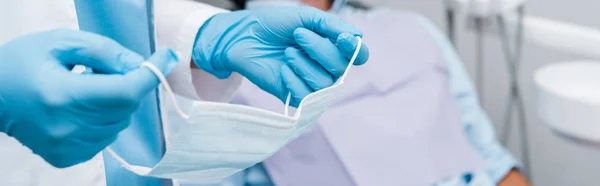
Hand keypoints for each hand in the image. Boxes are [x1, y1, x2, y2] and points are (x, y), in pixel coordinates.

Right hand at [0, 29, 177, 167]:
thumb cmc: (21, 63)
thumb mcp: (60, 42)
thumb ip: (105, 51)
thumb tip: (142, 64)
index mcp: (63, 95)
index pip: (125, 92)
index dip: (150, 75)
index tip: (165, 58)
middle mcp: (67, 127)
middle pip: (126, 107)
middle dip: (126, 85)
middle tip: (99, 72)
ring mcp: (67, 147)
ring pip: (120, 124)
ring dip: (114, 104)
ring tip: (83, 90)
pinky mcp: (67, 157)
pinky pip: (106, 137)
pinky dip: (103, 121)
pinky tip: (78, 109)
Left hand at [193, 7, 368, 105]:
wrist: (243, 36)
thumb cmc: (274, 25)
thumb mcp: (305, 18)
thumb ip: (332, 26)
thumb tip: (358, 36)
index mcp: (332, 46)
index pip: (359, 55)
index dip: (355, 49)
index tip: (342, 38)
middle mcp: (326, 66)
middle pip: (341, 68)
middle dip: (320, 49)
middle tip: (297, 35)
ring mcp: (311, 83)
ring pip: (325, 84)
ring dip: (305, 64)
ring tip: (287, 52)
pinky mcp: (295, 96)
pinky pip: (307, 97)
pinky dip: (295, 80)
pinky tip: (282, 69)